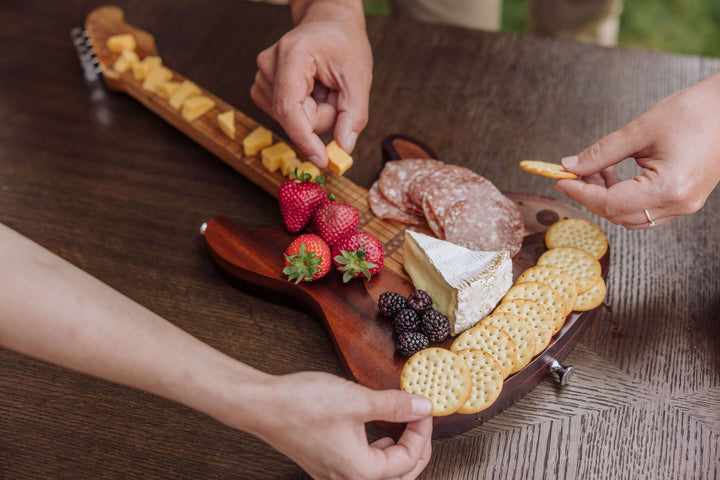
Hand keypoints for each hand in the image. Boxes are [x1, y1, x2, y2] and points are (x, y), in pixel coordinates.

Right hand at [227, 371, 432, 479]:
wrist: (262, 404)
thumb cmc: (302, 405)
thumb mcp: (358, 400)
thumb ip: (395, 406)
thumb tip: (422, 406)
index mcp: (360, 471)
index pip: (408, 460)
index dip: (422, 431)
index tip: (424, 408)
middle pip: (398, 475)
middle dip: (416, 449)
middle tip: (422, 423)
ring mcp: (333, 474)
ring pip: (378, 473)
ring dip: (397, 454)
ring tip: (403, 429)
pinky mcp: (324, 463)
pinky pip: (360, 467)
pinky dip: (376, 452)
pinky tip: (375, 434)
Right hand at [251, 1, 372, 167]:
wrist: (328, 24)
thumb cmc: (343, 43)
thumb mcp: (359, 76)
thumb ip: (354, 114)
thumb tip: (344, 147)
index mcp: (292, 54)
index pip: (289, 107)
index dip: (304, 138)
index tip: (323, 160)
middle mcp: (269, 65)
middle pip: (293, 118)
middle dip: (322, 117)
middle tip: (336, 94)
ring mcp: (262, 77)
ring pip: (291, 121)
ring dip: (315, 113)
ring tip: (324, 88)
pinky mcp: (262, 88)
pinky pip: (287, 117)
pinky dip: (306, 112)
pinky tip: (313, 92)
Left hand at [554, 73, 719, 228]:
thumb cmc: (695, 112)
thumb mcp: (641, 130)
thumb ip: (602, 152)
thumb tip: (571, 164)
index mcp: (668, 189)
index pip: (610, 203)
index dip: (580, 192)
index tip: (560, 179)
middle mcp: (678, 204)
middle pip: (618, 215)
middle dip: (590, 196)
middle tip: (572, 173)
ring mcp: (684, 205)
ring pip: (631, 217)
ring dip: (606, 197)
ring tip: (595, 169)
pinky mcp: (685, 199)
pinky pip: (645, 209)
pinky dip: (623, 197)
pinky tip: (613, 173)